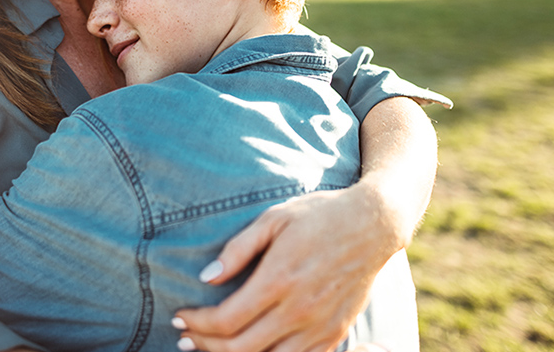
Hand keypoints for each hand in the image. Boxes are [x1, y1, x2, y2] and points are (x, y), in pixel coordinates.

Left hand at [172, 185, 401, 351]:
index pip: (226, 320)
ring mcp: (320, 325)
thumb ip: (237, 250)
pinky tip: (251, 350)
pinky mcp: (336, 332)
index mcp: (279, 280)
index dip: (197, 323)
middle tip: (184, 338)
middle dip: (205, 345)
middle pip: (241, 347)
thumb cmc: (318, 215)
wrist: (373, 225)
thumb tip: (205, 277)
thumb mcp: (272, 219)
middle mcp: (300, 310)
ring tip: (210, 349)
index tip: (179, 317)